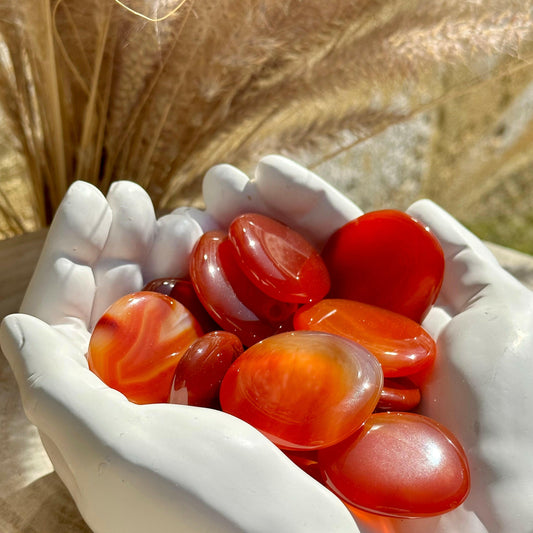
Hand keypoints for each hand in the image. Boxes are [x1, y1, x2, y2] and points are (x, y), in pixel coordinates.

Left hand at [0, 166, 360, 532]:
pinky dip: (211, 281)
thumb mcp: (116, 455)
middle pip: (112, 299)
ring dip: (165, 254)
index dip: (72, 251)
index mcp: (92, 409)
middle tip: (136, 195)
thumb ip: (58, 391)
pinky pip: (211, 318)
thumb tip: (13, 319)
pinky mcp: (232, 385)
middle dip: (118, 242)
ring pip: (164, 302)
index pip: (62, 315)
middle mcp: (133, 394)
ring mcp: (186, 386)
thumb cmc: (203, 515)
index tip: (93, 197)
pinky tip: (220, 255)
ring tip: (182, 217)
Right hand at [203, 158, 532, 532]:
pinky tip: (190, 286)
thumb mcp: (502, 317)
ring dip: (224, 261)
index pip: (332, 243)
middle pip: (287, 269)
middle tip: (215, 183)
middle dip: (250, 220)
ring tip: (191, 215)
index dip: (299, 204)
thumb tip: (419, 206)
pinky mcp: (286, 418)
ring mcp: (308, 376)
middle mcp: (337, 337)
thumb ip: (462, 262)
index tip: (263, 170)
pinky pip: (246, 364)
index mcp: (378, 308)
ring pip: (259, 309)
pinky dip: (215, 326)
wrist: (490, 512)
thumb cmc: (514, 416)